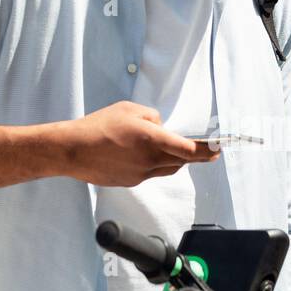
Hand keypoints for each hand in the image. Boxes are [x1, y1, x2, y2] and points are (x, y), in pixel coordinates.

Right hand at [61, 101, 219, 186]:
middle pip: (182, 161)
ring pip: (168, 169)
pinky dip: (156, 164)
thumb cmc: (99, 126)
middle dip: (197, 156)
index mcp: (152, 140)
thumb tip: (161, 127)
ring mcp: (141, 174)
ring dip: (176, 160)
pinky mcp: (131, 182)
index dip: (206, 150)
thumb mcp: (129, 109)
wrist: (73, 150)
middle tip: (210, 152)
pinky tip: (146, 155)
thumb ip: (152, 117)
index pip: (188, 149)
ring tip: (177, 151)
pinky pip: (151, 173)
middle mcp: (150, 160)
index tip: (218, 149)